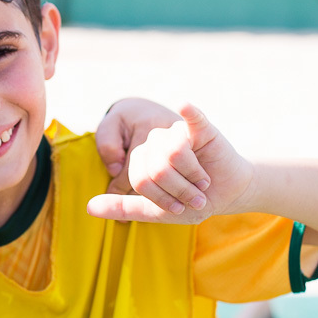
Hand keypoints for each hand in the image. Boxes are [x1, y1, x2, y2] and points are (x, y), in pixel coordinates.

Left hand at [87, 104, 252, 223]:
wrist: (227, 193)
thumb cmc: (190, 201)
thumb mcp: (154, 211)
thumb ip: (123, 207)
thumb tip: (89, 207)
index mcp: (140, 159)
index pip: (139, 179)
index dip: (160, 198)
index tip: (178, 208)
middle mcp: (154, 142)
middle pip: (155, 168)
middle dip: (178, 190)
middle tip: (195, 196)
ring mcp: (176, 132)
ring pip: (173, 153)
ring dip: (193, 177)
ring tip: (203, 182)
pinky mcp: (200, 128)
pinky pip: (192, 118)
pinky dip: (189, 112)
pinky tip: (184, 106)